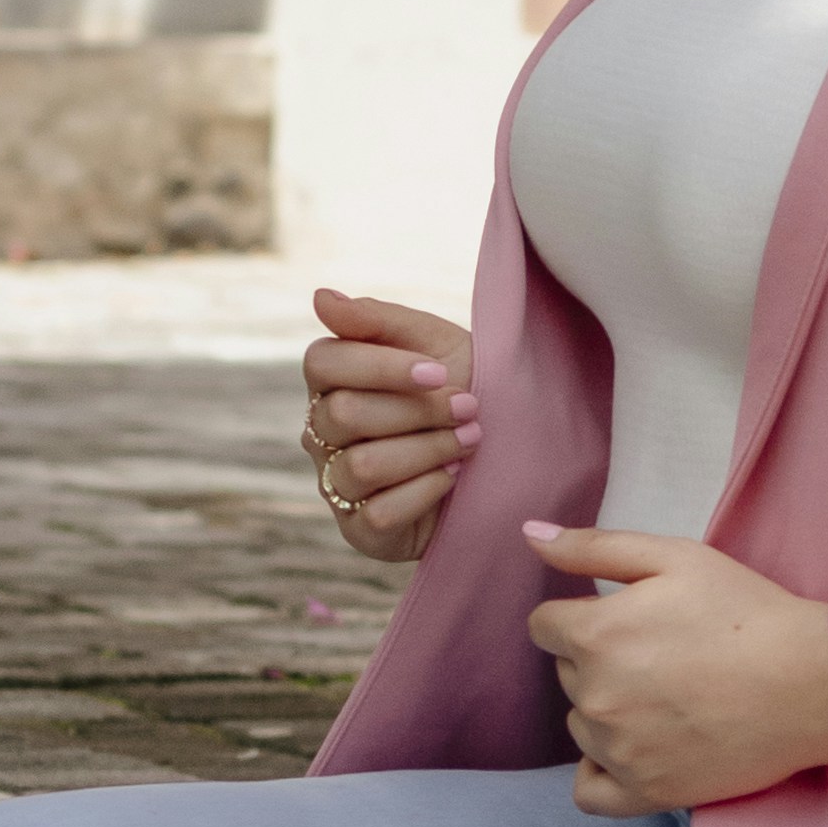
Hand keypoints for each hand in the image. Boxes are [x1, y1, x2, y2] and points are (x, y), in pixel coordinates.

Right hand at [301, 287, 477, 560]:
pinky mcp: (360, 529)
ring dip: (430, 449)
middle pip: (345, 414)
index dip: (381, 367)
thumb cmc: (460, 385)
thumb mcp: (431, 341)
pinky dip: (426, 491)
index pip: (324, 362)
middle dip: (418, 410)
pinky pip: (379, 512)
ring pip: (363, 465)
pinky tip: (453, 476)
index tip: (438, 371)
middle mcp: (322, 431)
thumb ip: (375, 319)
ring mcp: (336, 482)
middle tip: (468, 407)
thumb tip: (320, 297)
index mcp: (331, 380)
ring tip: (471, 439)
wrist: (507, 449)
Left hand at [522, 525, 827, 814]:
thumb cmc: (748, 611)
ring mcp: (618, 751)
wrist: (812, 683)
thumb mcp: (674, 556)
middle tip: (660, 655)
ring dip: (606, 711)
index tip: (625, 619)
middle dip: (598, 660)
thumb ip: (594, 548)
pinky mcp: (646, 793)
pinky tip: (631, 750)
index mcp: (595, 634)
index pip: (545, 626)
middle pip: (566, 675)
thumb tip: (530, 536)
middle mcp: (596, 697)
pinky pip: (589, 791)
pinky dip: (600, 771)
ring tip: (665, 698)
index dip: (580, 617)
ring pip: (581, 727)